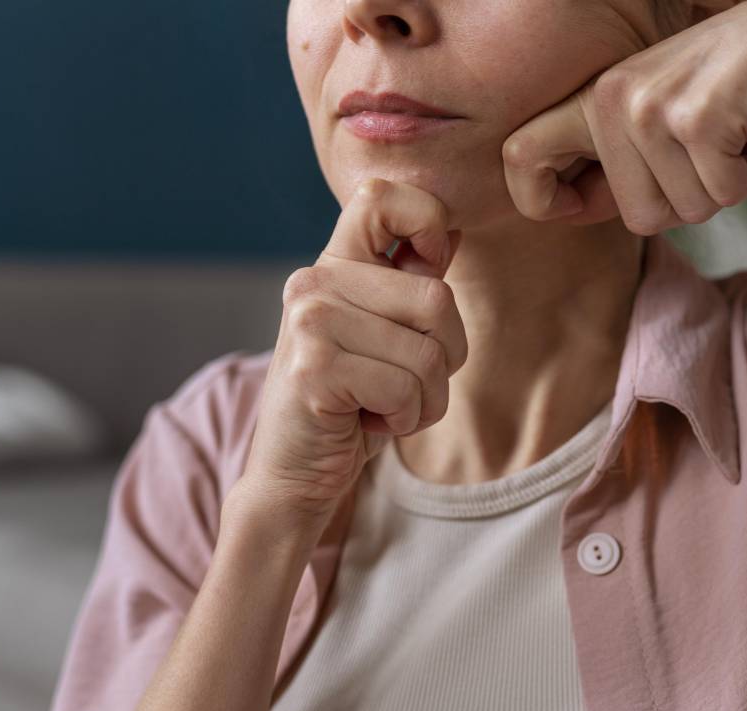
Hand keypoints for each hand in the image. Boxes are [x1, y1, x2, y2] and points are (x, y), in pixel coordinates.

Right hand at [229, 178, 466, 544]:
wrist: (295, 477)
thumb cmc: (351, 407)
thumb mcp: (386, 339)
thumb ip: (411, 285)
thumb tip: (450, 232)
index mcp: (333, 265)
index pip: (381, 197)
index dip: (426, 221)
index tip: (428, 270)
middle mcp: (315, 281)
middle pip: (438, 299)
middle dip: (444, 358)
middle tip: (401, 384)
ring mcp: (310, 322)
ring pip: (429, 353)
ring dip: (425, 400)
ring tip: (382, 408)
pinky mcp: (314, 368)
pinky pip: (407, 389)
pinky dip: (404, 420)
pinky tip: (365, 424)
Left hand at [501, 0, 746, 234]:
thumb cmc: (730, 80)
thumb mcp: (652, 112)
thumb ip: (612, 159)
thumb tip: (577, 208)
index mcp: (591, 99)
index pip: (519, 159)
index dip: (544, 201)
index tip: (584, 204)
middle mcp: (612, 100)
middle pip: (638, 218)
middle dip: (686, 200)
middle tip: (706, 150)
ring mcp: (652, 110)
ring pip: (685, 213)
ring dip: (722, 186)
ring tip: (730, 132)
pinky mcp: (699, 120)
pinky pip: (725, 196)